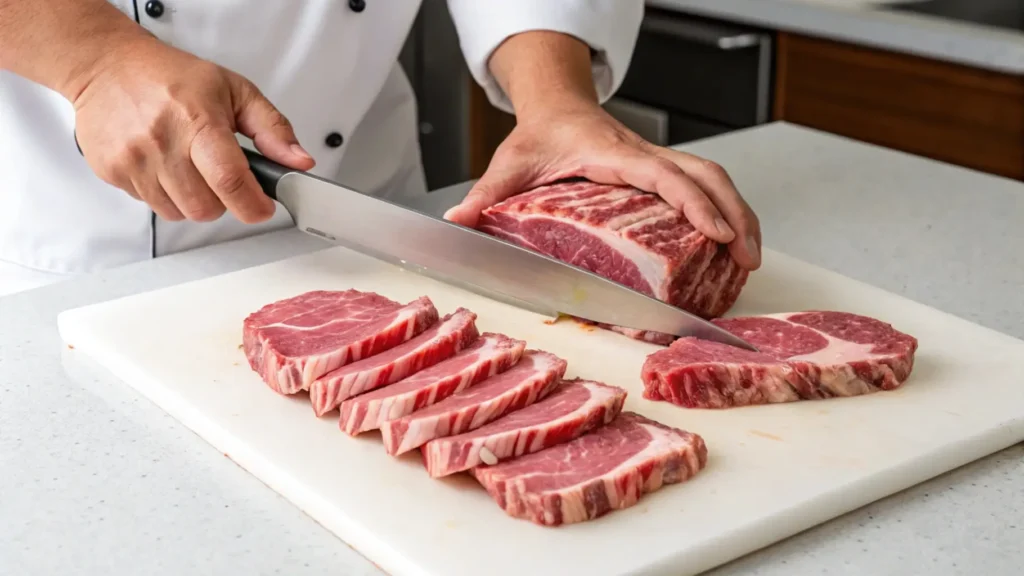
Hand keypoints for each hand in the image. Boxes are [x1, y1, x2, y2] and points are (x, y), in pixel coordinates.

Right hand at [72, 36, 314, 222]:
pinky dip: (166, 195)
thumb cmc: (172, 77)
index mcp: (197, 120)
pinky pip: (152, 205)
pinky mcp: (112, 171)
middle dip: (223, 202)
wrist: (108, 66)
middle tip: (222, 178)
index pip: (229, 180)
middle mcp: (161, 141)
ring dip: (194, 201)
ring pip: (179, 213)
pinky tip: (165, 166)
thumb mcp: (235, 91)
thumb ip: (273, 128)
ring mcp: (133, 159)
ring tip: (191, 168)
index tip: (262, 207)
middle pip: (206, 208)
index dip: (253, 205)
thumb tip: (299, 161)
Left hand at [444, 102, 761, 269]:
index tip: (717, 232)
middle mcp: (644, 156)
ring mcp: (658, 164)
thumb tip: (457, 221)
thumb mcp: (510, 164)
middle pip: (706, 176)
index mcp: (612, 154)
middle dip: (735, 214)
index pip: (663, 175)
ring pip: (714, 180)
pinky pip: (705, 188)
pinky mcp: (662, 174)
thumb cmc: (539, 136)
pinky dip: (726, 214)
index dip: (693, 203)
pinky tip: (733, 246)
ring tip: (751, 259)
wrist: (556, 107)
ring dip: (740, 215)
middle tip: (748, 259)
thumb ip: (486, 194)